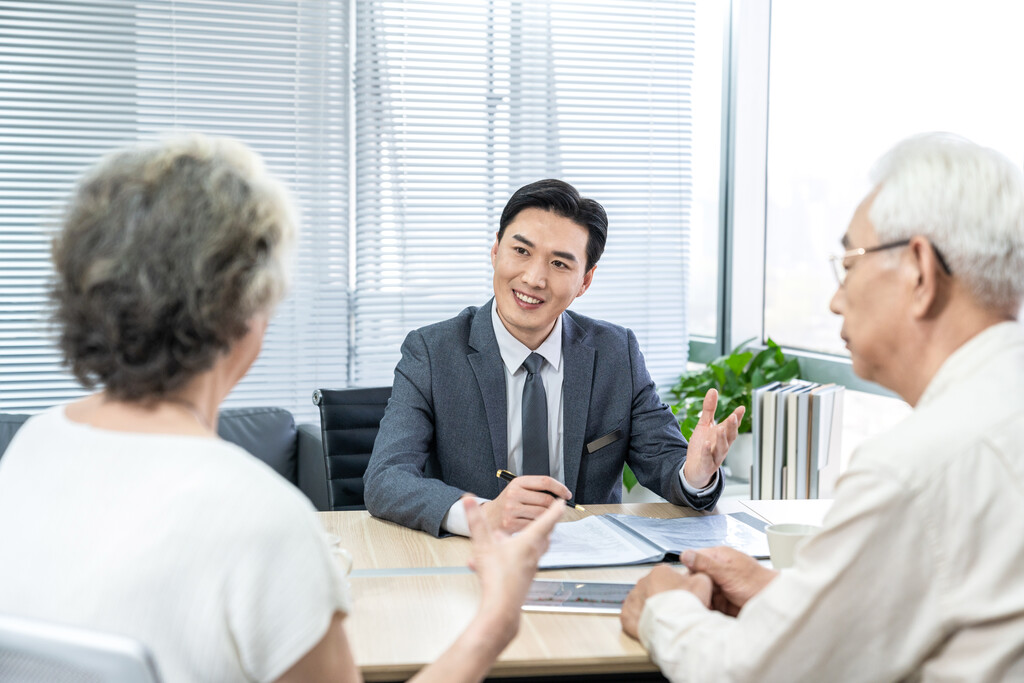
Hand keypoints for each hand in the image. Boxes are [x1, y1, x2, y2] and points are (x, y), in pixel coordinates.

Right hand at [464, 496, 564, 646]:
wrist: (501, 609)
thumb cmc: (497, 578)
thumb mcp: (483, 545)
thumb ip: (476, 521)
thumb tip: (468, 500)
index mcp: (528, 543)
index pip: (546, 521)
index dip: (555, 510)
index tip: (561, 503)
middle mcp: (533, 555)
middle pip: (544, 536)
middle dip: (546, 525)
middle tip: (548, 517)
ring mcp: (530, 569)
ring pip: (533, 550)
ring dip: (528, 541)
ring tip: (511, 538)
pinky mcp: (523, 580)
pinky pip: (521, 562)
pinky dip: (513, 556)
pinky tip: (495, 560)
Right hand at [482, 475, 571, 532]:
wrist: (490, 517)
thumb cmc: (509, 503)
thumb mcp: (518, 489)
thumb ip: (536, 489)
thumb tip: (560, 494)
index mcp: (518, 482)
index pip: (545, 481)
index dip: (559, 488)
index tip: (566, 494)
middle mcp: (514, 493)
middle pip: (546, 499)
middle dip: (556, 506)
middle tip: (557, 510)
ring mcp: (512, 509)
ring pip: (542, 513)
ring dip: (548, 517)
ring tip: (545, 518)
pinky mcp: (511, 523)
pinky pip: (534, 525)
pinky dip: (540, 526)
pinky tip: (537, 526)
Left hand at [621, 564, 711, 639]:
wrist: (676, 626)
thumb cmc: (688, 605)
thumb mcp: (703, 582)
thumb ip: (698, 574)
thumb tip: (696, 575)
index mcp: (660, 572)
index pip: (667, 575)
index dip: (677, 586)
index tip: (682, 595)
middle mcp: (643, 582)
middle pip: (654, 587)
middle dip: (662, 597)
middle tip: (674, 609)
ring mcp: (633, 599)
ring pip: (642, 601)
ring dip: (651, 608)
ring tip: (663, 619)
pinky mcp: (627, 615)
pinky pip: (632, 616)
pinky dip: (640, 620)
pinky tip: (651, 625)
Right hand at [679, 547, 776, 616]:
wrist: (773, 602)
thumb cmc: (757, 584)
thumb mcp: (727, 573)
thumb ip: (705, 564)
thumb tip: (685, 554)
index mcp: (719, 556)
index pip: (693, 559)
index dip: (689, 572)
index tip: (688, 583)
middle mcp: (718, 568)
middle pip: (696, 576)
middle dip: (695, 588)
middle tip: (696, 597)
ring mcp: (720, 583)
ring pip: (701, 590)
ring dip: (701, 598)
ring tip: (703, 605)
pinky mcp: (723, 598)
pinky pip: (709, 601)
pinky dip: (707, 607)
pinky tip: (708, 611)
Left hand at [682, 388, 744, 488]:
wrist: (695, 469)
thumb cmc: (702, 446)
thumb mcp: (704, 425)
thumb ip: (709, 409)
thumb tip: (713, 390)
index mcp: (723, 436)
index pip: (732, 426)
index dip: (737, 418)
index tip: (741, 408)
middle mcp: (722, 446)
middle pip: (730, 436)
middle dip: (732, 427)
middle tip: (734, 416)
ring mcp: (715, 457)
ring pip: (722, 448)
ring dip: (722, 439)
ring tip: (721, 429)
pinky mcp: (706, 465)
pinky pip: (707, 459)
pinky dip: (707, 452)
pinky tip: (706, 444)